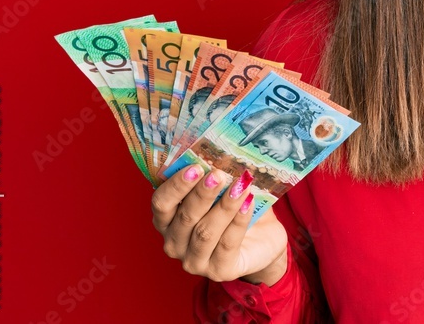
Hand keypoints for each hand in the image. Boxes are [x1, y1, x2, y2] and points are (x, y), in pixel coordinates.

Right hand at [152, 166, 287, 284]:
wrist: (262, 240)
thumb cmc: (235, 210)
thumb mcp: (223, 191)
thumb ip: (217, 177)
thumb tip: (222, 152)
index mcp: (167, 221)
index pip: (161, 203)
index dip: (176, 185)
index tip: (195, 167)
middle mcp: (174, 243)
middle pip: (184, 217)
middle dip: (202, 194)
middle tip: (219, 174)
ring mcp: (194, 261)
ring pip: (205, 232)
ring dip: (224, 206)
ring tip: (240, 186)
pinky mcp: (219, 271)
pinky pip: (227, 244)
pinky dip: (238, 221)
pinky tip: (248, 203)